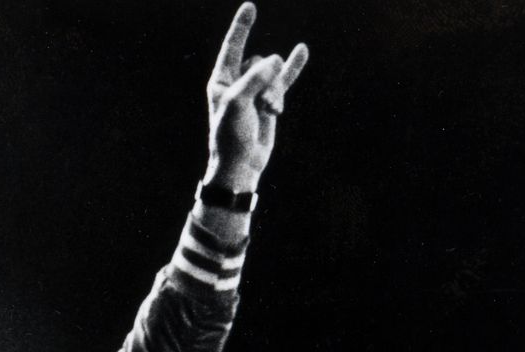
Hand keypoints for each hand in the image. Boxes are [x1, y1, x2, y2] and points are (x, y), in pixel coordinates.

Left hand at [204, 4, 307, 190]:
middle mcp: (237, 82)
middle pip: (259, 63)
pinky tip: (303, 50)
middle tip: (262, 106)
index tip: (250, 6)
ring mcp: (255, 90)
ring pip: (274, 75)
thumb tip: (275, 60)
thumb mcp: (237, 104)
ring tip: (271, 112)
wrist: (242, 164)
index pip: (232, 47)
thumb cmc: (231, 136)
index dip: (241, 27)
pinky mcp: (270, 100)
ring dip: (276, 93)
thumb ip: (255, 79)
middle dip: (266, 82)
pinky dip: (294, 67)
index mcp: (221, 80)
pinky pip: (285, 79)